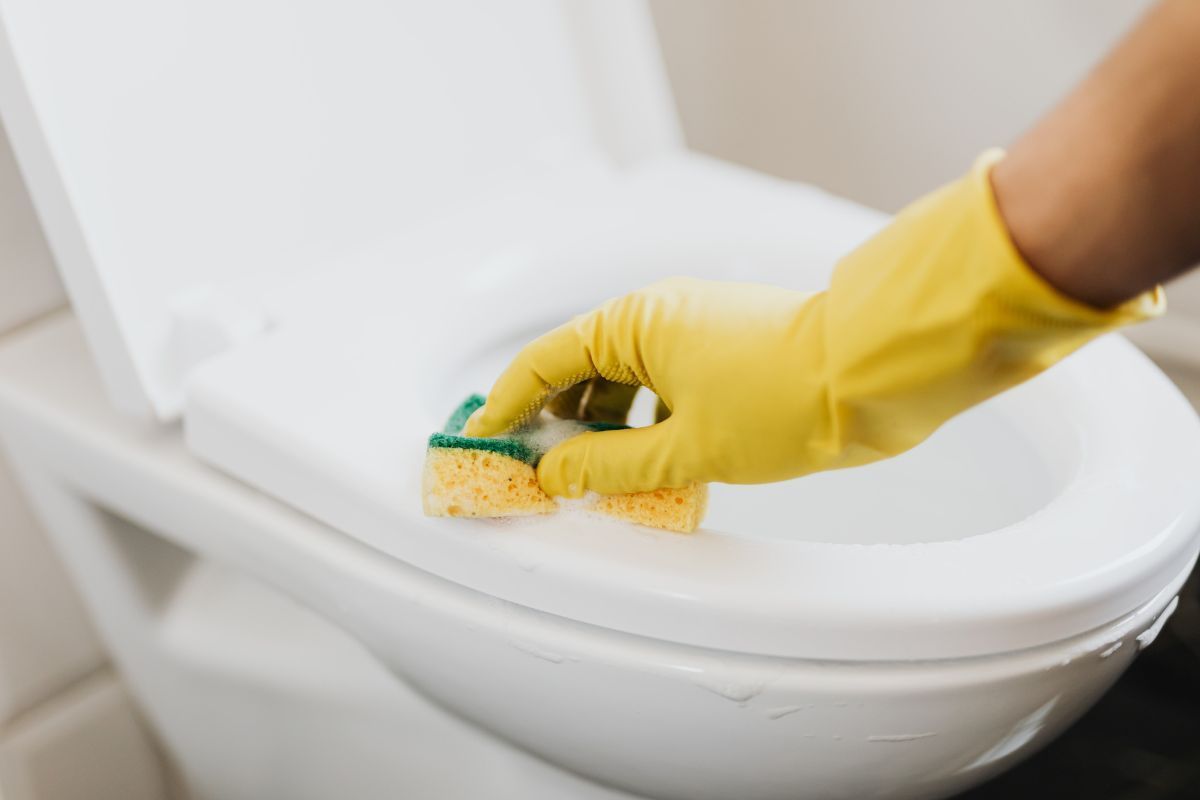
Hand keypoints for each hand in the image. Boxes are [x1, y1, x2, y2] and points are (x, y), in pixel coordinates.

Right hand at [467, 153, 1160, 497]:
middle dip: (555, 422)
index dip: (506, 404)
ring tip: (594, 479)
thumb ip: (608, 465)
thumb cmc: (787, 397)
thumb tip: (556, 472)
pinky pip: (662, 388)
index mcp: (636, 322)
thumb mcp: (684, 446)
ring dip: (603, 429)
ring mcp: (694, 333)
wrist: (875, 375)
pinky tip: (647, 464)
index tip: (481, 439)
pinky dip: (645, 425)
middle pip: (580, 370)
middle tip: (537, 473)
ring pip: (624, 383)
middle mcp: (659, 317)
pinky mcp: (724, 354)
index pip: (543, 362)